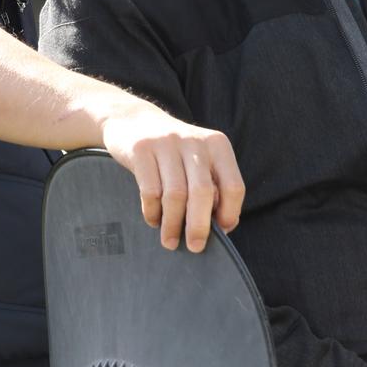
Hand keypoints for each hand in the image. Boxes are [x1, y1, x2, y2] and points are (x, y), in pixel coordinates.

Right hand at [101, 104, 244, 252]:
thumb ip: (212, 186)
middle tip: (195, 247)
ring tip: (170, 241)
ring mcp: (166, 143)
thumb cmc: (173, 152)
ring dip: (172, 224)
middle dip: (199, 226)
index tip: (221, 231)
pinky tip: (154, 220)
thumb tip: (222, 225)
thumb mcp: (198, 160)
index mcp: (217, 144)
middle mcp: (194, 141)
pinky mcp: (141, 149)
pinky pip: (150, 190)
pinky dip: (153, 212)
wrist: (133, 120)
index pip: (233, 185)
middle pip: (203, 192)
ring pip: (175, 194)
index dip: (229, 213)